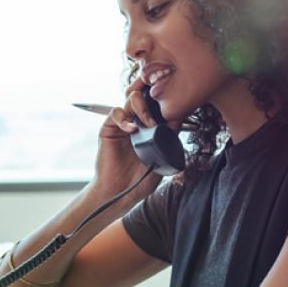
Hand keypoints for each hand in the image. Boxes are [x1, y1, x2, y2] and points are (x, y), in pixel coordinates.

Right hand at [91, 75, 180, 200]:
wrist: (120, 193)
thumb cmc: (140, 181)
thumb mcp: (162, 159)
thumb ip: (169, 140)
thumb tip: (179, 120)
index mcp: (151, 128)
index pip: (158, 104)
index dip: (165, 100)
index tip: (176, 104)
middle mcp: (137, 122)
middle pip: (144, 94)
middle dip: (153, 93)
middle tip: (161, 105)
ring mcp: (123, 124)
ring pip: (131, 98)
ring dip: (142, 107)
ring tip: (148, 124)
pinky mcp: (109, 129)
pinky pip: (116, 113)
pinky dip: (125, 119)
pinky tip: (132, 130)